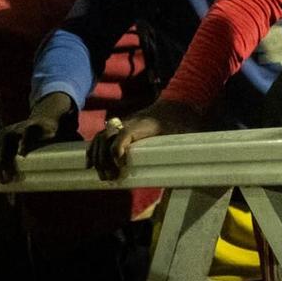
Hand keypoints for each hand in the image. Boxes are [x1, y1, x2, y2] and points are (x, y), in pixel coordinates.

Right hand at [0, 92, 74, 182]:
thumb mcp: (65, 136)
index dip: (25, 142)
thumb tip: (86, 162)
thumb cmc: (55, 132)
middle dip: (5, 159)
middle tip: (7, 178)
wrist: (46, 115)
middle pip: (8, 139)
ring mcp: (8, 130)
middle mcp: (20, 127)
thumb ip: (72, 148)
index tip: (22, 154)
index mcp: (38, 127)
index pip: (30, 132)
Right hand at [87, 99, 203, 179]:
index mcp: (146, 123)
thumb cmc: (184, 121)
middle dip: (104, 159)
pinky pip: (101, 136)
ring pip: (101, 137)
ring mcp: (124, 122)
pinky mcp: (122, 126)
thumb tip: (191, 165)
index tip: (120, 166)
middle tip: (111, 177)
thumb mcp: (187, 133)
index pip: (125, 133)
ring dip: (97, 157)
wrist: (180, 103)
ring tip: (103, 176)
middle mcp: (131, 121)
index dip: (118, 150)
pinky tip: (90, 165)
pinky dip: (94, 149)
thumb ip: (186, 148)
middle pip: (107, 137)